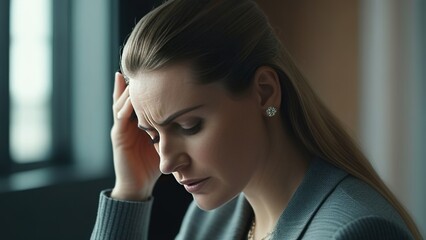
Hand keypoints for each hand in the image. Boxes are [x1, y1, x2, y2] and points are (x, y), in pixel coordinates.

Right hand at [110, 72, 160, 200]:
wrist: (138, 185)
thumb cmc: (154, 164)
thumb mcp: (166, 142)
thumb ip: (172, 129)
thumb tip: (193, 118)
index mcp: (140, 122)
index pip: (143, 98)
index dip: (149, 84)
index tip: (160, 69)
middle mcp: (129, 121)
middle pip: (130, 95)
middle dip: (137, 80)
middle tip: (144, 63)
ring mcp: (121, 127)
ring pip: (123, 102)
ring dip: (130, 88)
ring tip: (134, 72)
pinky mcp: (118, 135)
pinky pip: (121, 116)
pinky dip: (125, 104)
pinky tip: (130, 93)